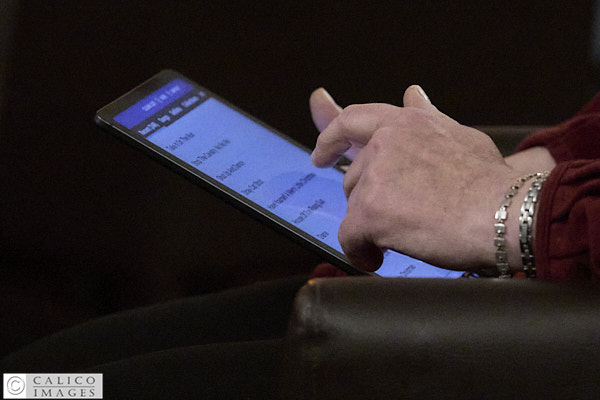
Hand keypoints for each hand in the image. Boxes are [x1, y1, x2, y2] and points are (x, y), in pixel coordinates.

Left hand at [310, 86, 520, 271]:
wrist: (505, 213)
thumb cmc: (491, 181)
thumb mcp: (459, 135)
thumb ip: (428, 117)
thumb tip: (412, 94)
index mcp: (405, 122)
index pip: (353, 120)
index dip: (330, 138)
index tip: (320, 155)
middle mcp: (385, 142)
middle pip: (354, 176)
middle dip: (369, 198)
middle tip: (397, 215)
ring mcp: (375, 175)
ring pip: (354, 206)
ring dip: (371, 223)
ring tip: (404, 234)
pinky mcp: (370, 210)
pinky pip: (350, 236)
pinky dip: (360, 250)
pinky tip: (376, 257)